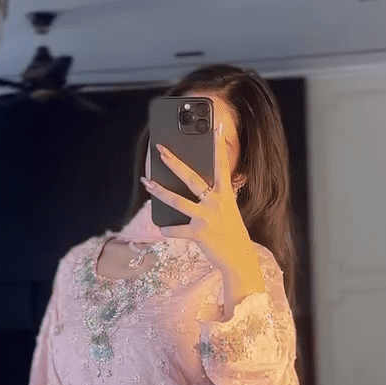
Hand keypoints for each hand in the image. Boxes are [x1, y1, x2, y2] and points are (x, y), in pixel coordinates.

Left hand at [141, 127, 253, 273]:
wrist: (239, 256)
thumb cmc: (230, 230)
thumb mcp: (228, 208)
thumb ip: (215, 194)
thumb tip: (194, 183)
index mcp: (224, 193)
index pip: (221, 165)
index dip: (218, 146)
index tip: (216, 128)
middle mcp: (216, 202)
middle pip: (191, 178)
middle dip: (174, 163)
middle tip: (161, 150)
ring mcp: (207, 218)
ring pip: (178, 201)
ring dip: (159, 191)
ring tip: (146, 182)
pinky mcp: (199, 234)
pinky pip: (176, 229)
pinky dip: (167, 229)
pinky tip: (161, 228)